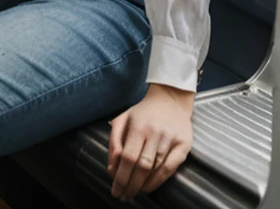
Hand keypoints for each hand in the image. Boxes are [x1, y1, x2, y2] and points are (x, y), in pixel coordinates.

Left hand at [108, 83, 193, 200]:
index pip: (127, 157)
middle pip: (141, 166)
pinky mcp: (184, 145)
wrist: (170, 99)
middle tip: (123, 196)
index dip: (120, 177)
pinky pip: (170, 168)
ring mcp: (170, 139)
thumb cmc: (143, 112)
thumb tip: (112, 167)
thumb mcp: (123, 119)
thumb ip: (114, 141)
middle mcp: (155, 133)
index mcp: (138, 126)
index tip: (115, 190)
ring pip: (155, 169)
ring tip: (134, 192)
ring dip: (143, 185)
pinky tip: (148, 187)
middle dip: (130, 185)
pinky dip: (158, 181)